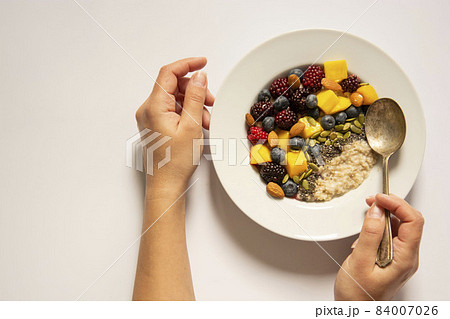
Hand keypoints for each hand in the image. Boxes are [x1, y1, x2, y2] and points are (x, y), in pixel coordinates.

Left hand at [135, 57, 213, 191]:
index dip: (187, 64)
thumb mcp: (192, 126)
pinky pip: (172, 110)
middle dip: (195, 90)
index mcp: (153, 107)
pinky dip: (187, 113)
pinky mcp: (155, 125)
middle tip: (211, 101)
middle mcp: (148, 110)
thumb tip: (199, 77)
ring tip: (207, 120)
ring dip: (193, 104)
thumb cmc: (176, 162)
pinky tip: (198, 124)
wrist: (166, 184)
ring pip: (174, 98)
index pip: (169, 73)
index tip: (203, 62)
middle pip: (173, 86)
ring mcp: (150, 118)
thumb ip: (196, 97)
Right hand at [334, 193, 423, 299]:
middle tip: (373, 201)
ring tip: (368, 214)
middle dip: (392, 206)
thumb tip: (377, 211)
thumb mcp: (359, 262)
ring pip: (400, 227)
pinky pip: (391, 236)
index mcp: (405, 258)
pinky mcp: (392, 258)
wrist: (355, 310)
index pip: (413, 221)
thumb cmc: (358, 294)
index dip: (398, 205)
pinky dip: (380, 227)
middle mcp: (407, 257)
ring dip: (385, 216)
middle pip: (410, 221)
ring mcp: (401, 258)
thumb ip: (369, 235)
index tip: (380, 198)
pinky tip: (368, 231)